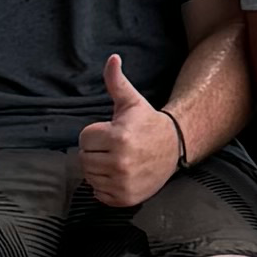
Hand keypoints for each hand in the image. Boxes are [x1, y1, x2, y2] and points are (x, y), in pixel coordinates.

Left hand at [76, 51, 186, 211]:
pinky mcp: (126, 198)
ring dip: (98, 169)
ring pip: (90, 178)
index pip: (84, 139)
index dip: (94, 134)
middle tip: (111, 147)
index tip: (109, 132)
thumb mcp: (131, 101)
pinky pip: (99, 195)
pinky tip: (118, 175)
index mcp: (118, 137)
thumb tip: (112, 58)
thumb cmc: (147, 123)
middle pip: (84, 159)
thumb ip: (116, 81)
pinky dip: (104, 187)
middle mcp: (120, 162)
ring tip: (115, 159)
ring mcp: (123, 183)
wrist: (172, 147)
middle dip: (94, 151)